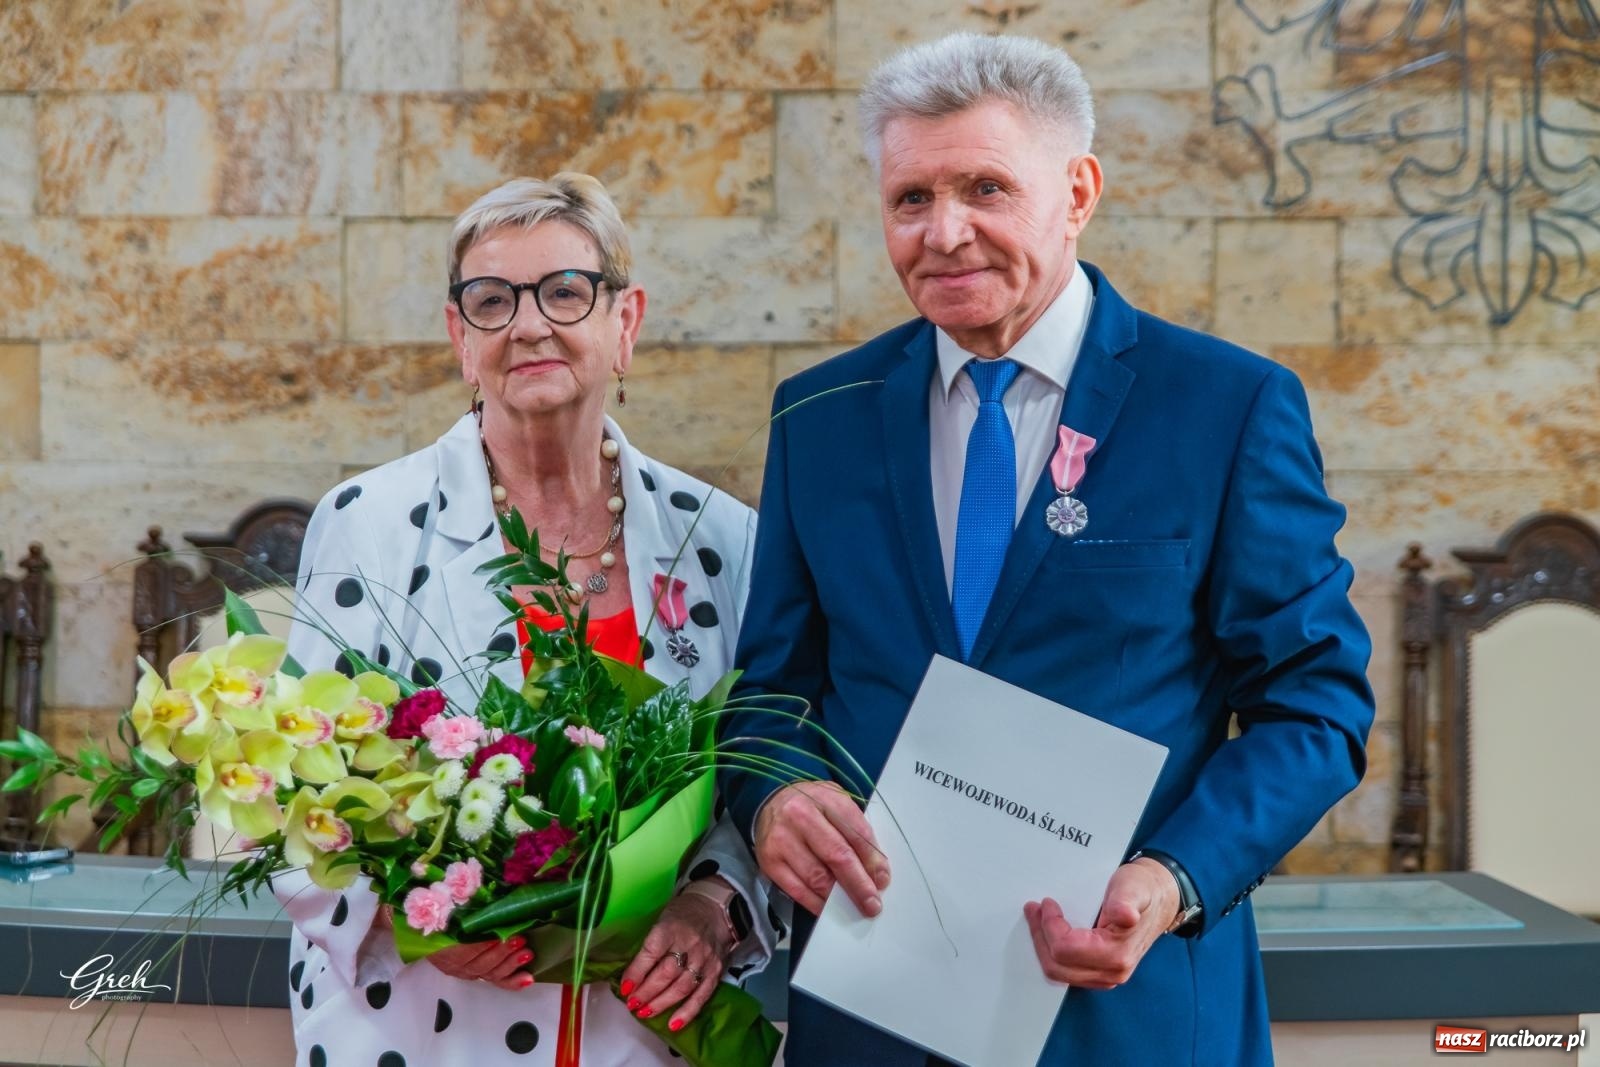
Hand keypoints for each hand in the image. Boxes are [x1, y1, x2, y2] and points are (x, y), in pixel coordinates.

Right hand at [421, 909, 534, 990]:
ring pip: (488, 974)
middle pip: (478, 965)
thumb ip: (460, 899)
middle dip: (501, 953)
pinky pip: (494, 982)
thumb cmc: (440, 913)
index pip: (462, 952)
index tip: (500, 934)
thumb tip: (478, 881)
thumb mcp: (445, 905)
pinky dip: (512, 982)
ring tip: (527, 953)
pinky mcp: (476, 974)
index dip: (482, 945)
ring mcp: (465, 971)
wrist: (430, 929)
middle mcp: (452, 964)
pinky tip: (528, 979)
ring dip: (509, 964)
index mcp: (441, 946)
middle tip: (520, 939)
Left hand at [617, 887, 731, 1030]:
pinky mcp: (715, 971)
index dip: (636, 972)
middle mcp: (689, 944)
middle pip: (666, 973)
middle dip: (646, 992)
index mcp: (671, 927)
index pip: (651, 951)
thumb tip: (630, 973)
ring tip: (645, 1013)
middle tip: (632, 1004)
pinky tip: (673, 1024)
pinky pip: (702, 995)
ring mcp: (704, 959)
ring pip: (682, 987)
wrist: (716, 908)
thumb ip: (649, 943)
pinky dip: (688, 1012)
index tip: (625, 987)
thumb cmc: (682, 914)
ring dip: (661, 1003)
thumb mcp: (662, 918)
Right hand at [754, 781, 888, 917]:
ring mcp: (782, 839)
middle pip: (837, 856)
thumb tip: (875, 872)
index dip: (872, 860)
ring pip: (817, 878)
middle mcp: (800, 815)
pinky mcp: (769, 861)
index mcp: (825, 797)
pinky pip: (797, 890)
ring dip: (839, 897)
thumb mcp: (837, 805)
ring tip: (853, 905)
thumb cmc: (812, 806)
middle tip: (872, 903)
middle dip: (859, 884)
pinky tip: (828, 907)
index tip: (882, 879)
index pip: (855, 831)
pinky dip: (816, 903)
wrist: (771, 803)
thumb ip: (856, 831)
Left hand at [1022, 857, 1178, 988]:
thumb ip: (1125, 901)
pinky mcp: (1100, 972)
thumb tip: (1125, 915)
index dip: (1050, 926)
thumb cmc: (1144, 891)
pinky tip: (1050, 931)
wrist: (1160, 899)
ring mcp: (1106, 975)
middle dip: (1039, 936)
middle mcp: (1112, 972)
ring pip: (1058, 972)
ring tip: (1038, 918)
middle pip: (1057, 966)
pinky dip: (1053, 951)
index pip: (1065, 950)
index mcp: (1117, 955)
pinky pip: (1066, 970)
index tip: (1047, 903)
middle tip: (1034, 909)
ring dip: (1043, 945)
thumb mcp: (1133, 887)